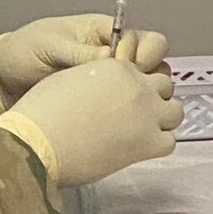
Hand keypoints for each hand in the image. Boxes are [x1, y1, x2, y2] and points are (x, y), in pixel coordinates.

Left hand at [0, 13, 169, 113]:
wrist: (0, 81)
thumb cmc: (23, 52)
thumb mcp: (49, 45)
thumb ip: (79, 53)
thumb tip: (111, 59)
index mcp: (102, 34)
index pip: (141, 40)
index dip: (139, 53)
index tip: (122, 65)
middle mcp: (112, 58)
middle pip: (154, 65)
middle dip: (150, 77)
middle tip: (129, 89)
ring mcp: (108, 84)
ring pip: (145, 89)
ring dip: (143, 98)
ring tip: (125, 108)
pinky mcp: (101, 107)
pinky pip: (125, 110)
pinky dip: (128, 116)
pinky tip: (117, 124)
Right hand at [1, 58, 183, 186]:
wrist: (38, 141)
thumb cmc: (42, 111)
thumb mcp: (67, 79)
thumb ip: (92, 77)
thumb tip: (99, 90)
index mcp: (117, 65)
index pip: (143, 68)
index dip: (136, 84)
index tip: (125, 98)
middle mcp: (137, 85)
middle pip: (163, 86)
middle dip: (153, 98)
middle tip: (133, 114)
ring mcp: (147, 113)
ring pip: (174, 111)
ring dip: (161, 119)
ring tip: (139, 131)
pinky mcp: (148, 142)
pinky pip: (169, 141)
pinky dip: (157, 144)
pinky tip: (137, 148)